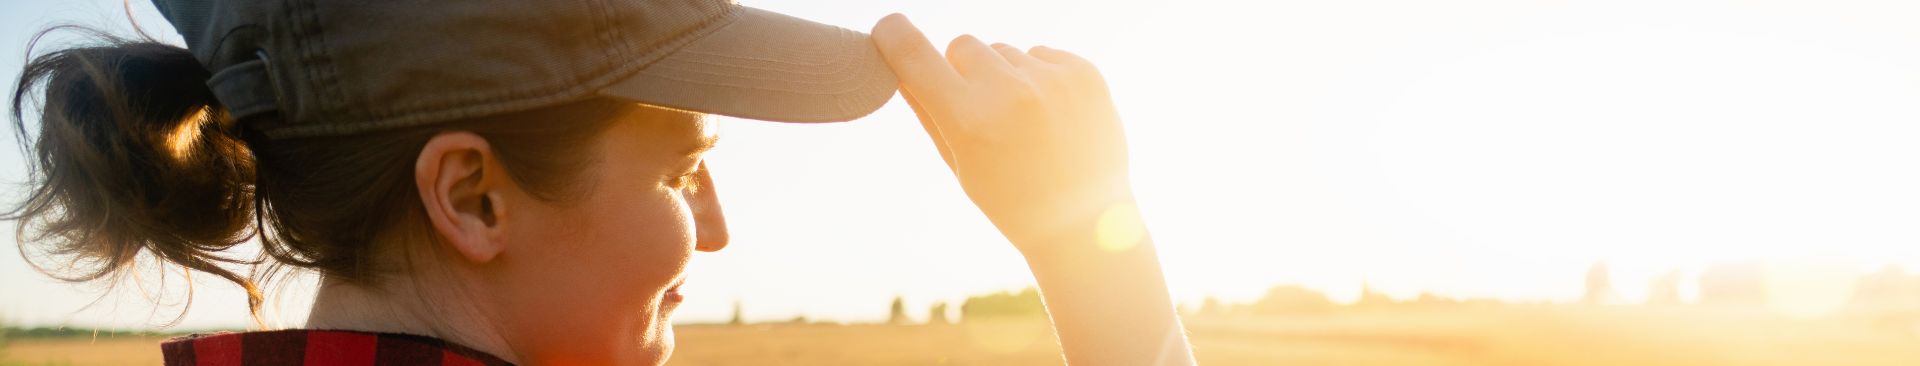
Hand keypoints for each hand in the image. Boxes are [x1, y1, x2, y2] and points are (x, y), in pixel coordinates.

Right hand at [871, 14, 1132, 256]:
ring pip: (1004, 51)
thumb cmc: (1012, 201)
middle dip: (963, 70)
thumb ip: (927, 111)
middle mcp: (1008, 90)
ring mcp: (1050, 79)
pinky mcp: (1084, 72)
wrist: (1086, 222)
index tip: (889, 31)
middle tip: (983, 111)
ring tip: (1026, 123)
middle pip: (962, 44)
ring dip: (1005, 76)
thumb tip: (898, 66)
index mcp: (968, 119)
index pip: (912, 52)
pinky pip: (1042, 54)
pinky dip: (1040, 78)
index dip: (893, 35)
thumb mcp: (959, 165)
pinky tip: (1054, 116)